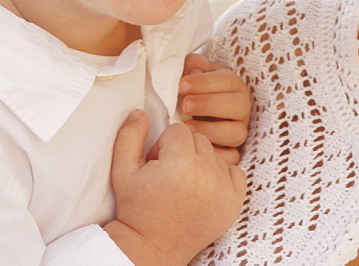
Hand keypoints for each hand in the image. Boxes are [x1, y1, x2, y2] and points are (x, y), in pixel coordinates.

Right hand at [105, 110, 246, 264]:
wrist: (154, 247)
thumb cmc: (137, 208)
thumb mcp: (123, 171)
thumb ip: (129, 136)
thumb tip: (140, 112)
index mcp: (181, 163)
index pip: (178, 130)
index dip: (163, 145)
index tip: (156, 165)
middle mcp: (207, 173)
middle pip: (198, 139)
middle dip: (182, 151)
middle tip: (168, 175)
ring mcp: (225, 189)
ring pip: (215, 153)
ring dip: (201, 162)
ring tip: (183, 184)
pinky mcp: (235, 202)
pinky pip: (235, 170)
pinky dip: (221, 175)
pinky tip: (203, 188)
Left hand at [178, 53, 250, 164]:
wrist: (192, 113)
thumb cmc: (190, 91)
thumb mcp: (191, 73)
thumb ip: (191, 66)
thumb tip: (189, 69)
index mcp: (232, 84)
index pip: (227, 81)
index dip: (205, 83)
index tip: (182, 85)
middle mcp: (240, 107)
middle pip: (237, 106)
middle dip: (209, 105)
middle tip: (185, 105)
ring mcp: (239, 130)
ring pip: (237, 133)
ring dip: (211, 130)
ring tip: (187, 127)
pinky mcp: (233, 152)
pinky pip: (232, 158)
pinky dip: (216, 156)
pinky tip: (195, 149)